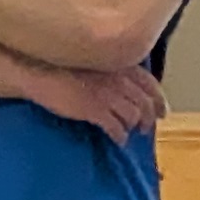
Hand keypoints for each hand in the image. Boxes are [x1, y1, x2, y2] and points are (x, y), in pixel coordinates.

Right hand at [27, 59, 165, 143]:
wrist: (36, 71)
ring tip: (129, 133)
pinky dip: (120, 136)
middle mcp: (117, 77)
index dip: (159, 99)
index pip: (149, 82)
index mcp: (117, 63)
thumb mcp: (90, 59)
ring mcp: (107, 93)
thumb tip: (119, 84)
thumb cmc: (58, 64)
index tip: (162, 111)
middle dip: (148, 117)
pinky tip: (117, 140)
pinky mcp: (94, 109)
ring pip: (133, 115)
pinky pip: (116, 127)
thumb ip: (108, 69)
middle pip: (144, 101)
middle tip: (145, 128)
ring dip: (134, 127)